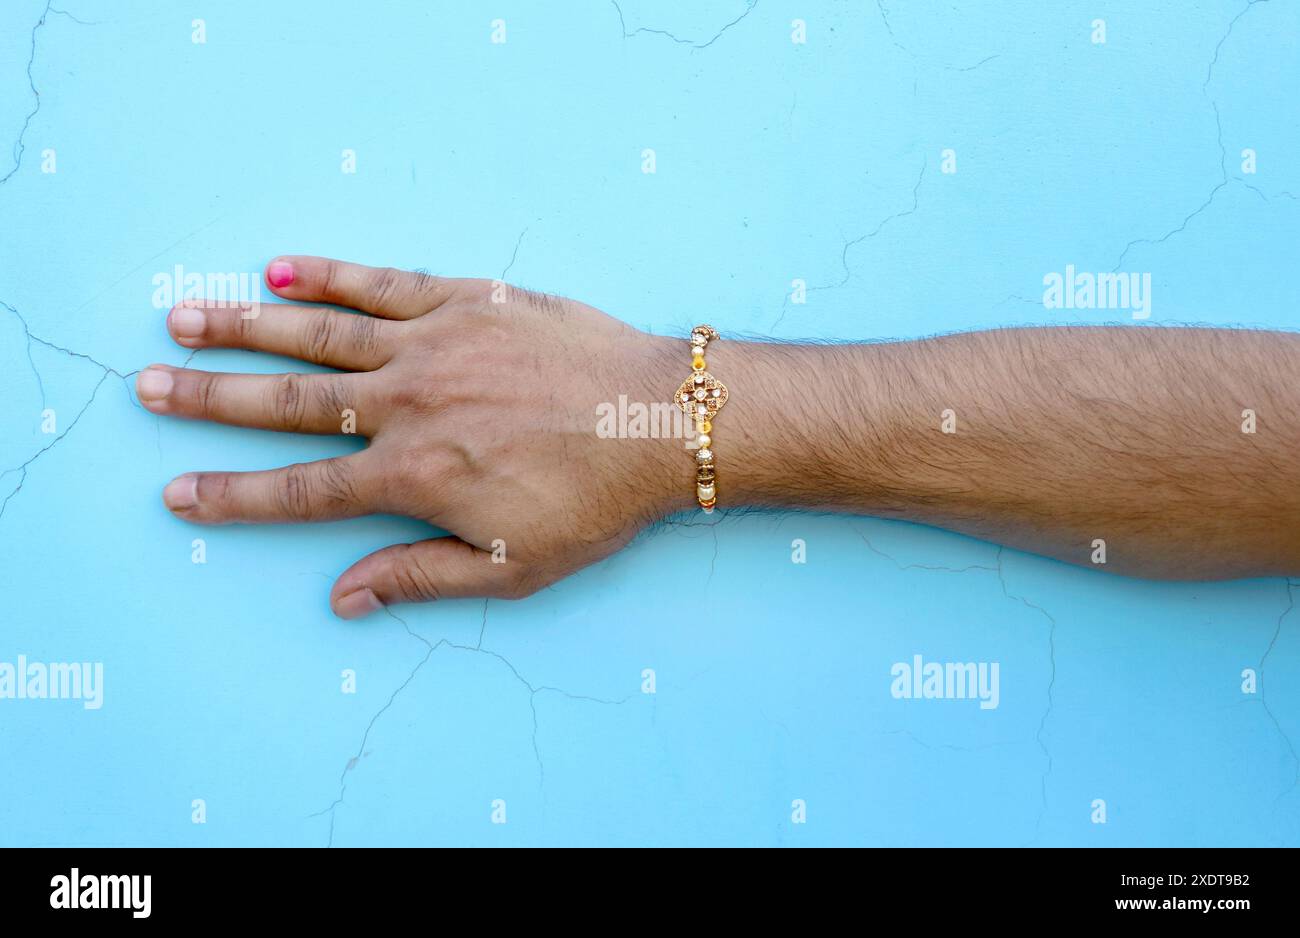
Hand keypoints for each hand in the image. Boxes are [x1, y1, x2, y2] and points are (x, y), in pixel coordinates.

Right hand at [137, 256, 689, 617]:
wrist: (664, 422)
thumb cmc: (594, 501)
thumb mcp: (511, 566)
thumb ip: (420, 576)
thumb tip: (342, 599)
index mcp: (413, 475)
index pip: (300, 490)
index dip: (232, 496)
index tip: (177, 493)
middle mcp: (407, 404)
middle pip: (287, 401)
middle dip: (211, 397)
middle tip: (148, 384)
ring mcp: (435, 344)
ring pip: (319, 334)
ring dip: (247, 326)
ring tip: (186, 318)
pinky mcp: (469, 300)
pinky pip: (384, 281)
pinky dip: (331, 273)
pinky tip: (283, 267)